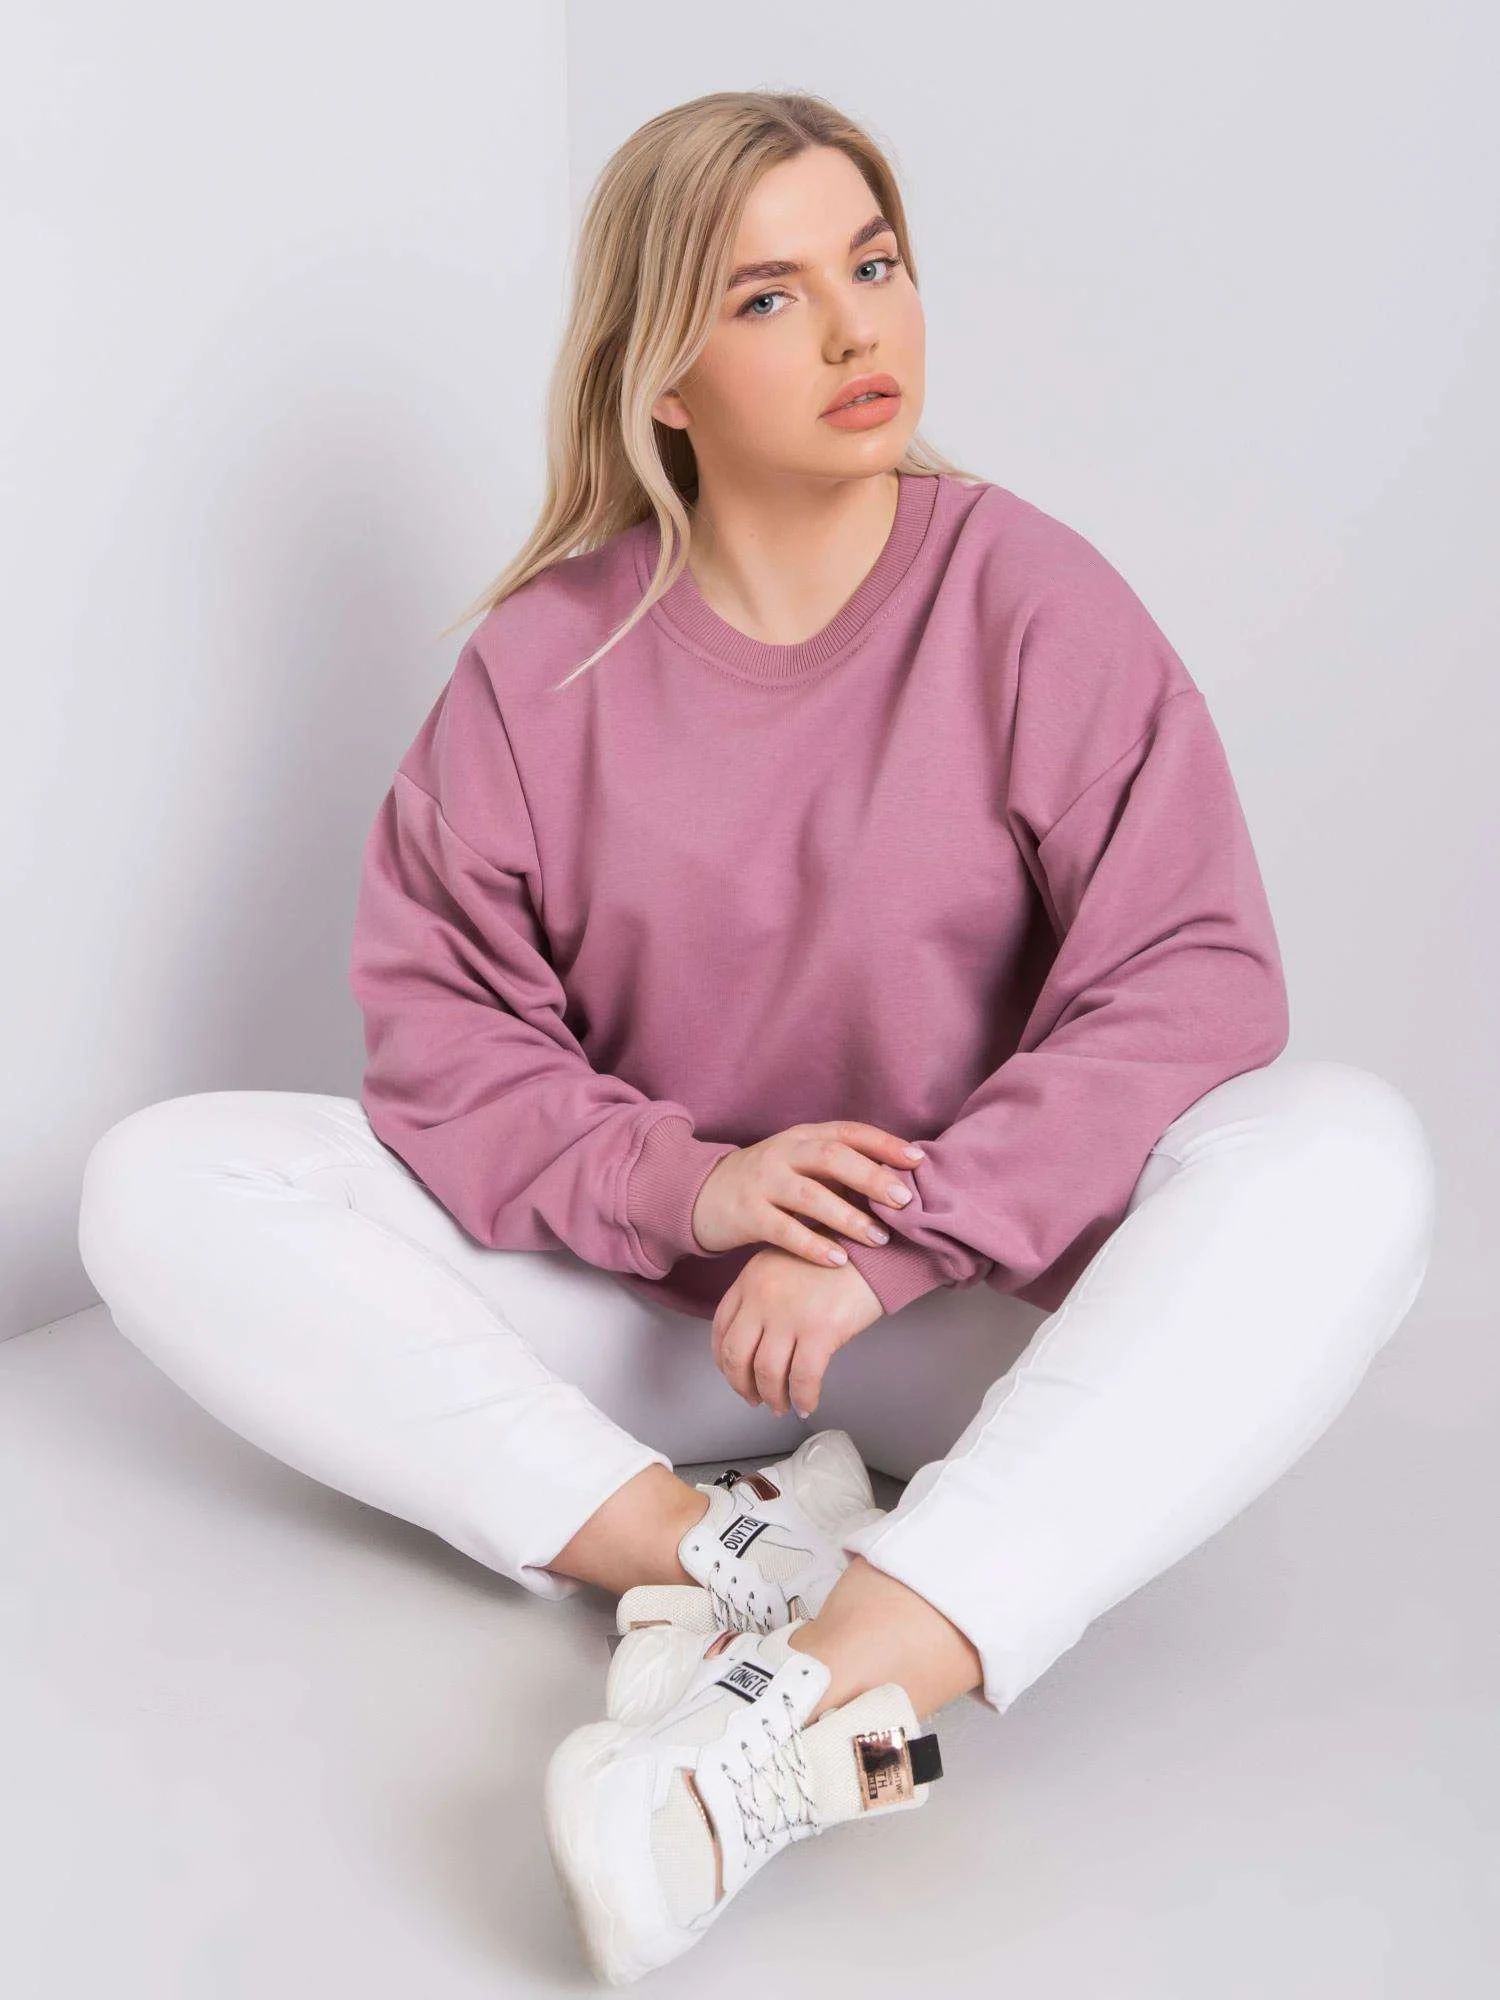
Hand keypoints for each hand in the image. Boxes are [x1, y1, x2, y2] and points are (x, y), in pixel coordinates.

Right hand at [692, 1120, 922, 1267]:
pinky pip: (783, 1230)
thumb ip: (838, 1168)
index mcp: (802, 1137)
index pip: (848, 1132)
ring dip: (848, 1217)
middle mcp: (783, 1153)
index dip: (884, 1143)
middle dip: (871, 1177)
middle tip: (904, 1200)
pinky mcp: (746, 1213)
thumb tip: (899, 1181)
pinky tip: (838, 1260)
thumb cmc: (766, 1183)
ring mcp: (762, 1182)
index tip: (917, 1160)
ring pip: (810, 1195)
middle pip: (832, 1157)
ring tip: (879, 1239)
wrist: (701, 1195)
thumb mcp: (798, 1164)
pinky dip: (813, 1245)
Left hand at [711, 1244, 885, 1418]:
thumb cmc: (837, 1258)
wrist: (874, 1251)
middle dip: (742, 1385)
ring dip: (772, 1397)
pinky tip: (807, 1404)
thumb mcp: (786, 1261)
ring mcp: (789, 1315)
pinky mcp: (820, 1331)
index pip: (721, 1328)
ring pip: (766, 1373)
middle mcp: (762, 1297)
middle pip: (736, 1355)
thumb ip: (766, 1293)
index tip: (734, 1375)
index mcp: (750, 1279)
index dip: (723, 1360)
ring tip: (781, 1407)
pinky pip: (803, 1379)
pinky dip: (803, 1398)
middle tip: (754, 1399)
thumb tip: (761, 1340)